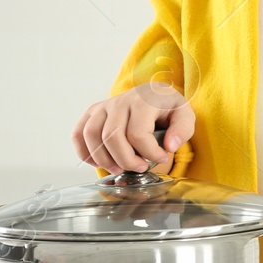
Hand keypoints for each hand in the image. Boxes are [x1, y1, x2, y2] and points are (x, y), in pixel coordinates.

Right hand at [71, 83, 194, 173]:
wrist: (152, 94)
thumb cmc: (166, 107)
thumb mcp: (184, 114)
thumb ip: (183, 129)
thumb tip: (169, 146)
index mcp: (143, 100)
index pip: (138, 134)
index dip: (149, 153)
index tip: (161, 158)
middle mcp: (120, 101)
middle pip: (112, 137)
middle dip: (126, 160)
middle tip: (140, 167)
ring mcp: (103, 106)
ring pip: (92, 136)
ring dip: (104, 160)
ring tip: (120, 168)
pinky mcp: (92, 113)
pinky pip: (78, 133)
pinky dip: (84, 152)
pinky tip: (99, 161)